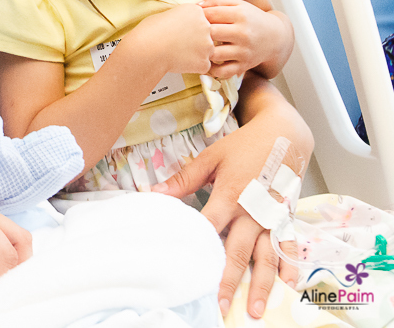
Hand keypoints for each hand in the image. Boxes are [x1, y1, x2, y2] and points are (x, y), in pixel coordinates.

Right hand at [131, 4, 213, 75]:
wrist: (146, 50)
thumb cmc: (149, 32)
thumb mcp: (165, 15)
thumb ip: (181, 18)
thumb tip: (182, 23)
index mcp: (195, 11)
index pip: (202, 18)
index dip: (192, 26)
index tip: (184, 32)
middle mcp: (206, 26)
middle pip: (208, 33)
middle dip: (198, 39)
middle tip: (181, 44)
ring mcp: (207, 45)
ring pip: (208, 50)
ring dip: (197, 53)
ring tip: (179, 54)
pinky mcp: (204, 62)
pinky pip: (204, 65)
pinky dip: (194, 66)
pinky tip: (180, 63)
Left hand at [152, 76, 310, 317]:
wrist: (285, 135)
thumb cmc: (245, 145)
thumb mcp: (210, 157)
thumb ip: (184, 179)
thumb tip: (154, 192)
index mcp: (230, 196)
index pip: (210, 227)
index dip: (198, 247)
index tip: (187, 270)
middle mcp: (253, 212)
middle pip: (238, 251)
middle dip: (229, 280)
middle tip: (222, 306)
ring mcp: (272, 217)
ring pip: (267, 257)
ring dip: (261, 284)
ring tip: (256, 309)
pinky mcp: (286, 217)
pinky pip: (288, 246)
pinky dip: (289, 266)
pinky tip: (290, 286)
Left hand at [199, 0, 289, 77]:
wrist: (275, 37)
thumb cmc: (251, 18)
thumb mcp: (238, 4)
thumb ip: (216, 0)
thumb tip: (195, 6)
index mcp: (240, 15)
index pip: (210, 14)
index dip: (198, 16)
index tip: (194, 19)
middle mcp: (243, 33)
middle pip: (210, 33)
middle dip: (198, 33)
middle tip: (193, 34)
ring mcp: (243, 51)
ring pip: (214, 54)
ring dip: (203, 52)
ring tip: (200, 48)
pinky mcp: (243, 65)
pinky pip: (222, 71)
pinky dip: (211, 69)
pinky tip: (208, 61)